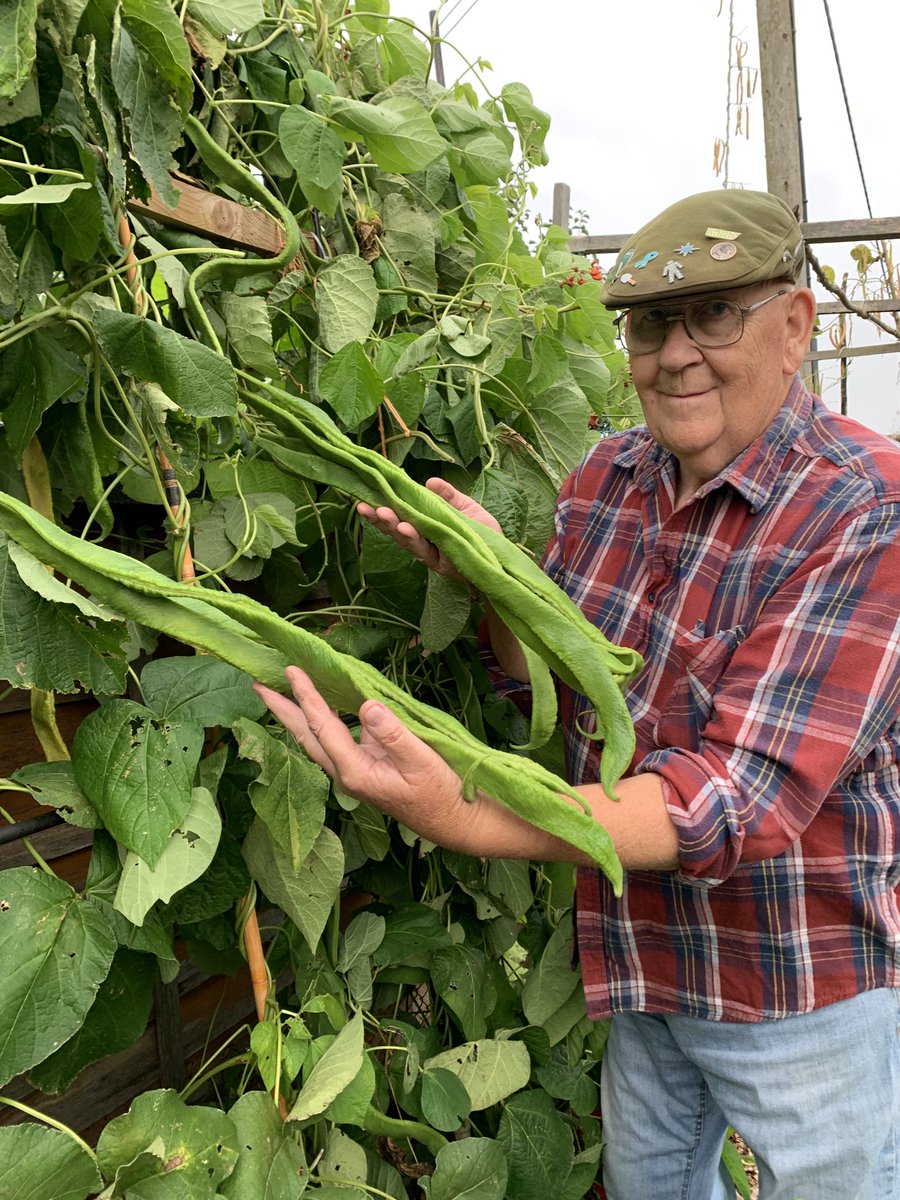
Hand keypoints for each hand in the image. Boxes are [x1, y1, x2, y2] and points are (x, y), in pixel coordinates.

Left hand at [253, 667, 479, 849]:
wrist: (454, 822)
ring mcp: (353, 773)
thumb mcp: (422, 761)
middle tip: (256, 683)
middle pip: (306, 736)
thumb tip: (367, 705)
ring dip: (295, 715)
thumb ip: (395, 734)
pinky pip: (332, 741)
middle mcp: (346, 774)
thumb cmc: (442, 794)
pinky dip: (319, 721)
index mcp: (356, 772)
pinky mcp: (363, 769)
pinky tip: (318, 707)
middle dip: (281, 710)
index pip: (324, 727)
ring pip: (316, 740)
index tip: (291, 670)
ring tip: (278, 692)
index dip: (307, 697)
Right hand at [357, 477, 500, 578]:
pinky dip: (415, 540)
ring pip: (409, 543)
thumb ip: (448, 496)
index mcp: (426, 529)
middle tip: (364, 507)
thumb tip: (429, 481)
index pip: (400, 518)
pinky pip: (427, 552)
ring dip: (395, 528)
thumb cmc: (484, 533)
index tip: (364, 497)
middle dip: (381, 520)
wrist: (506, 558)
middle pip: (397, 532)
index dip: (382, 509)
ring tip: (384, 514)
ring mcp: (433, 556)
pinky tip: (405, 528)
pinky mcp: (444, 565)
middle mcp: (425, 545)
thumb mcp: (465, 508)